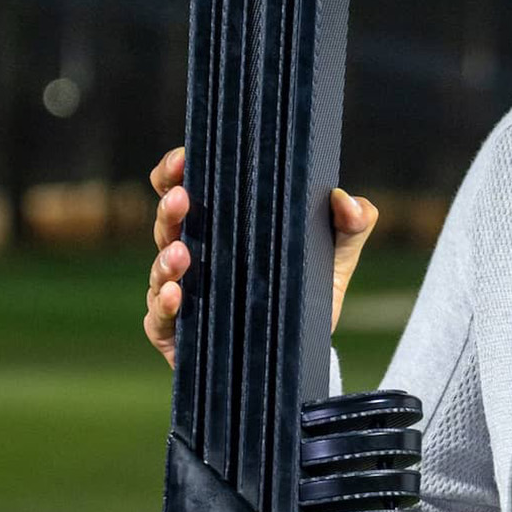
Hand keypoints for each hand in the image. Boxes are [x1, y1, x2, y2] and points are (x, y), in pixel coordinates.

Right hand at [143, 146, 380, 367]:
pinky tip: (176, 295)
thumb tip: (346, 200)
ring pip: (160, 271)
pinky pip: (160, 319)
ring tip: (181, 253)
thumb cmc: (311, 292)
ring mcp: (182, 294)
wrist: (305, 354)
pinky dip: (163, 306)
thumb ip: (352, 224)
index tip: (183, 158)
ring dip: (165, 260)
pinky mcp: (178, 334)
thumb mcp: (336, 256)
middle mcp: (193, 256)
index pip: (184, 189)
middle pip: (168, 225)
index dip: (174, 172)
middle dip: (170, 209)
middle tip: (183, 197)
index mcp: (221, 227)